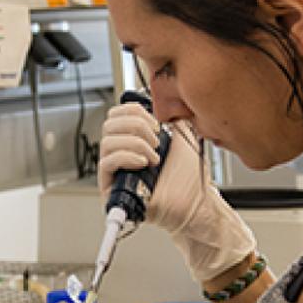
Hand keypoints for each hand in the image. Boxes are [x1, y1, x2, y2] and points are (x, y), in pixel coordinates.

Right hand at [98, 103, 256, 282]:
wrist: (196, 203)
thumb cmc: (189, 177)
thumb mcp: (182, 134)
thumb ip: (166, 115)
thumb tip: (153, 100)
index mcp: (134, 138)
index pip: (117, 114)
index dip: (134, 111)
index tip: (157, 123)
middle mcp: (122, 153)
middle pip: (109, 124)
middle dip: (137, 126)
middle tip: (157, 141)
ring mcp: (116, 170)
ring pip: (107, 142)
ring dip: (135, 143)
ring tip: (154, 157)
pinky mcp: (112, 188)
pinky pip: (106, 163)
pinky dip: (126, 157)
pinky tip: (143, 162)